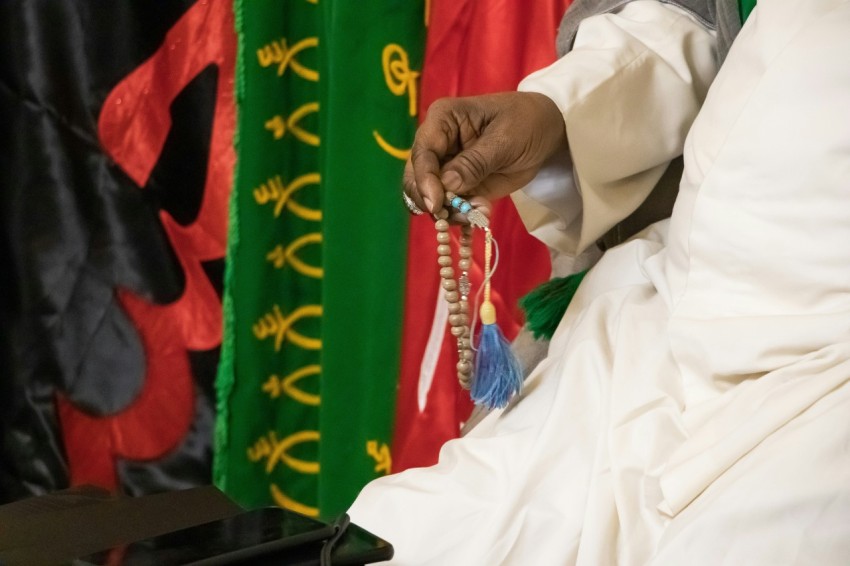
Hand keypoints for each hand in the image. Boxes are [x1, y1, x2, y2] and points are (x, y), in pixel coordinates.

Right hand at [402, 91, 566, 216]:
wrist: (547, 131)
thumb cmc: (525, 122)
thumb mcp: (505, 139)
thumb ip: (475, 162)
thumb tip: (447, 184)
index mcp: (442, 120)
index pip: (422, 152)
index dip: (425, 179)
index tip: (436, 203)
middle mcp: (437, 144)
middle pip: (416, 177)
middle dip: (430, 200)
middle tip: (452, 216)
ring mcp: (445, 167)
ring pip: (428, 196)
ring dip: (447, 212)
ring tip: (475, 215)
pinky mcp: (458, 187)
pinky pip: (449, 206)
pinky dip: (461, 215)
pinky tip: (481, 214)